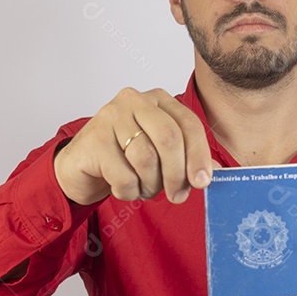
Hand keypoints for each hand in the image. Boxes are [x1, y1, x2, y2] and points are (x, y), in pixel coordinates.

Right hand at [53, 87, 216, 204]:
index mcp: (158, 100)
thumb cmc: (124, 158)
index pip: (189, 124)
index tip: (203, 181)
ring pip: (146, 159)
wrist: (81, 167)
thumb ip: (187, 159)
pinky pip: (124, 176)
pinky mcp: (94, 139)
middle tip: (177, 195)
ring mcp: (111, 117)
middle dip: (177, 174)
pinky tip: (123, 187)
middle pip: (169, 139)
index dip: (199, 156)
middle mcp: (134, 101)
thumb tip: (214, 172)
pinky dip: (129, 191)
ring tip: (144, 187)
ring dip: (150, 185)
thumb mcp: (160, 155)